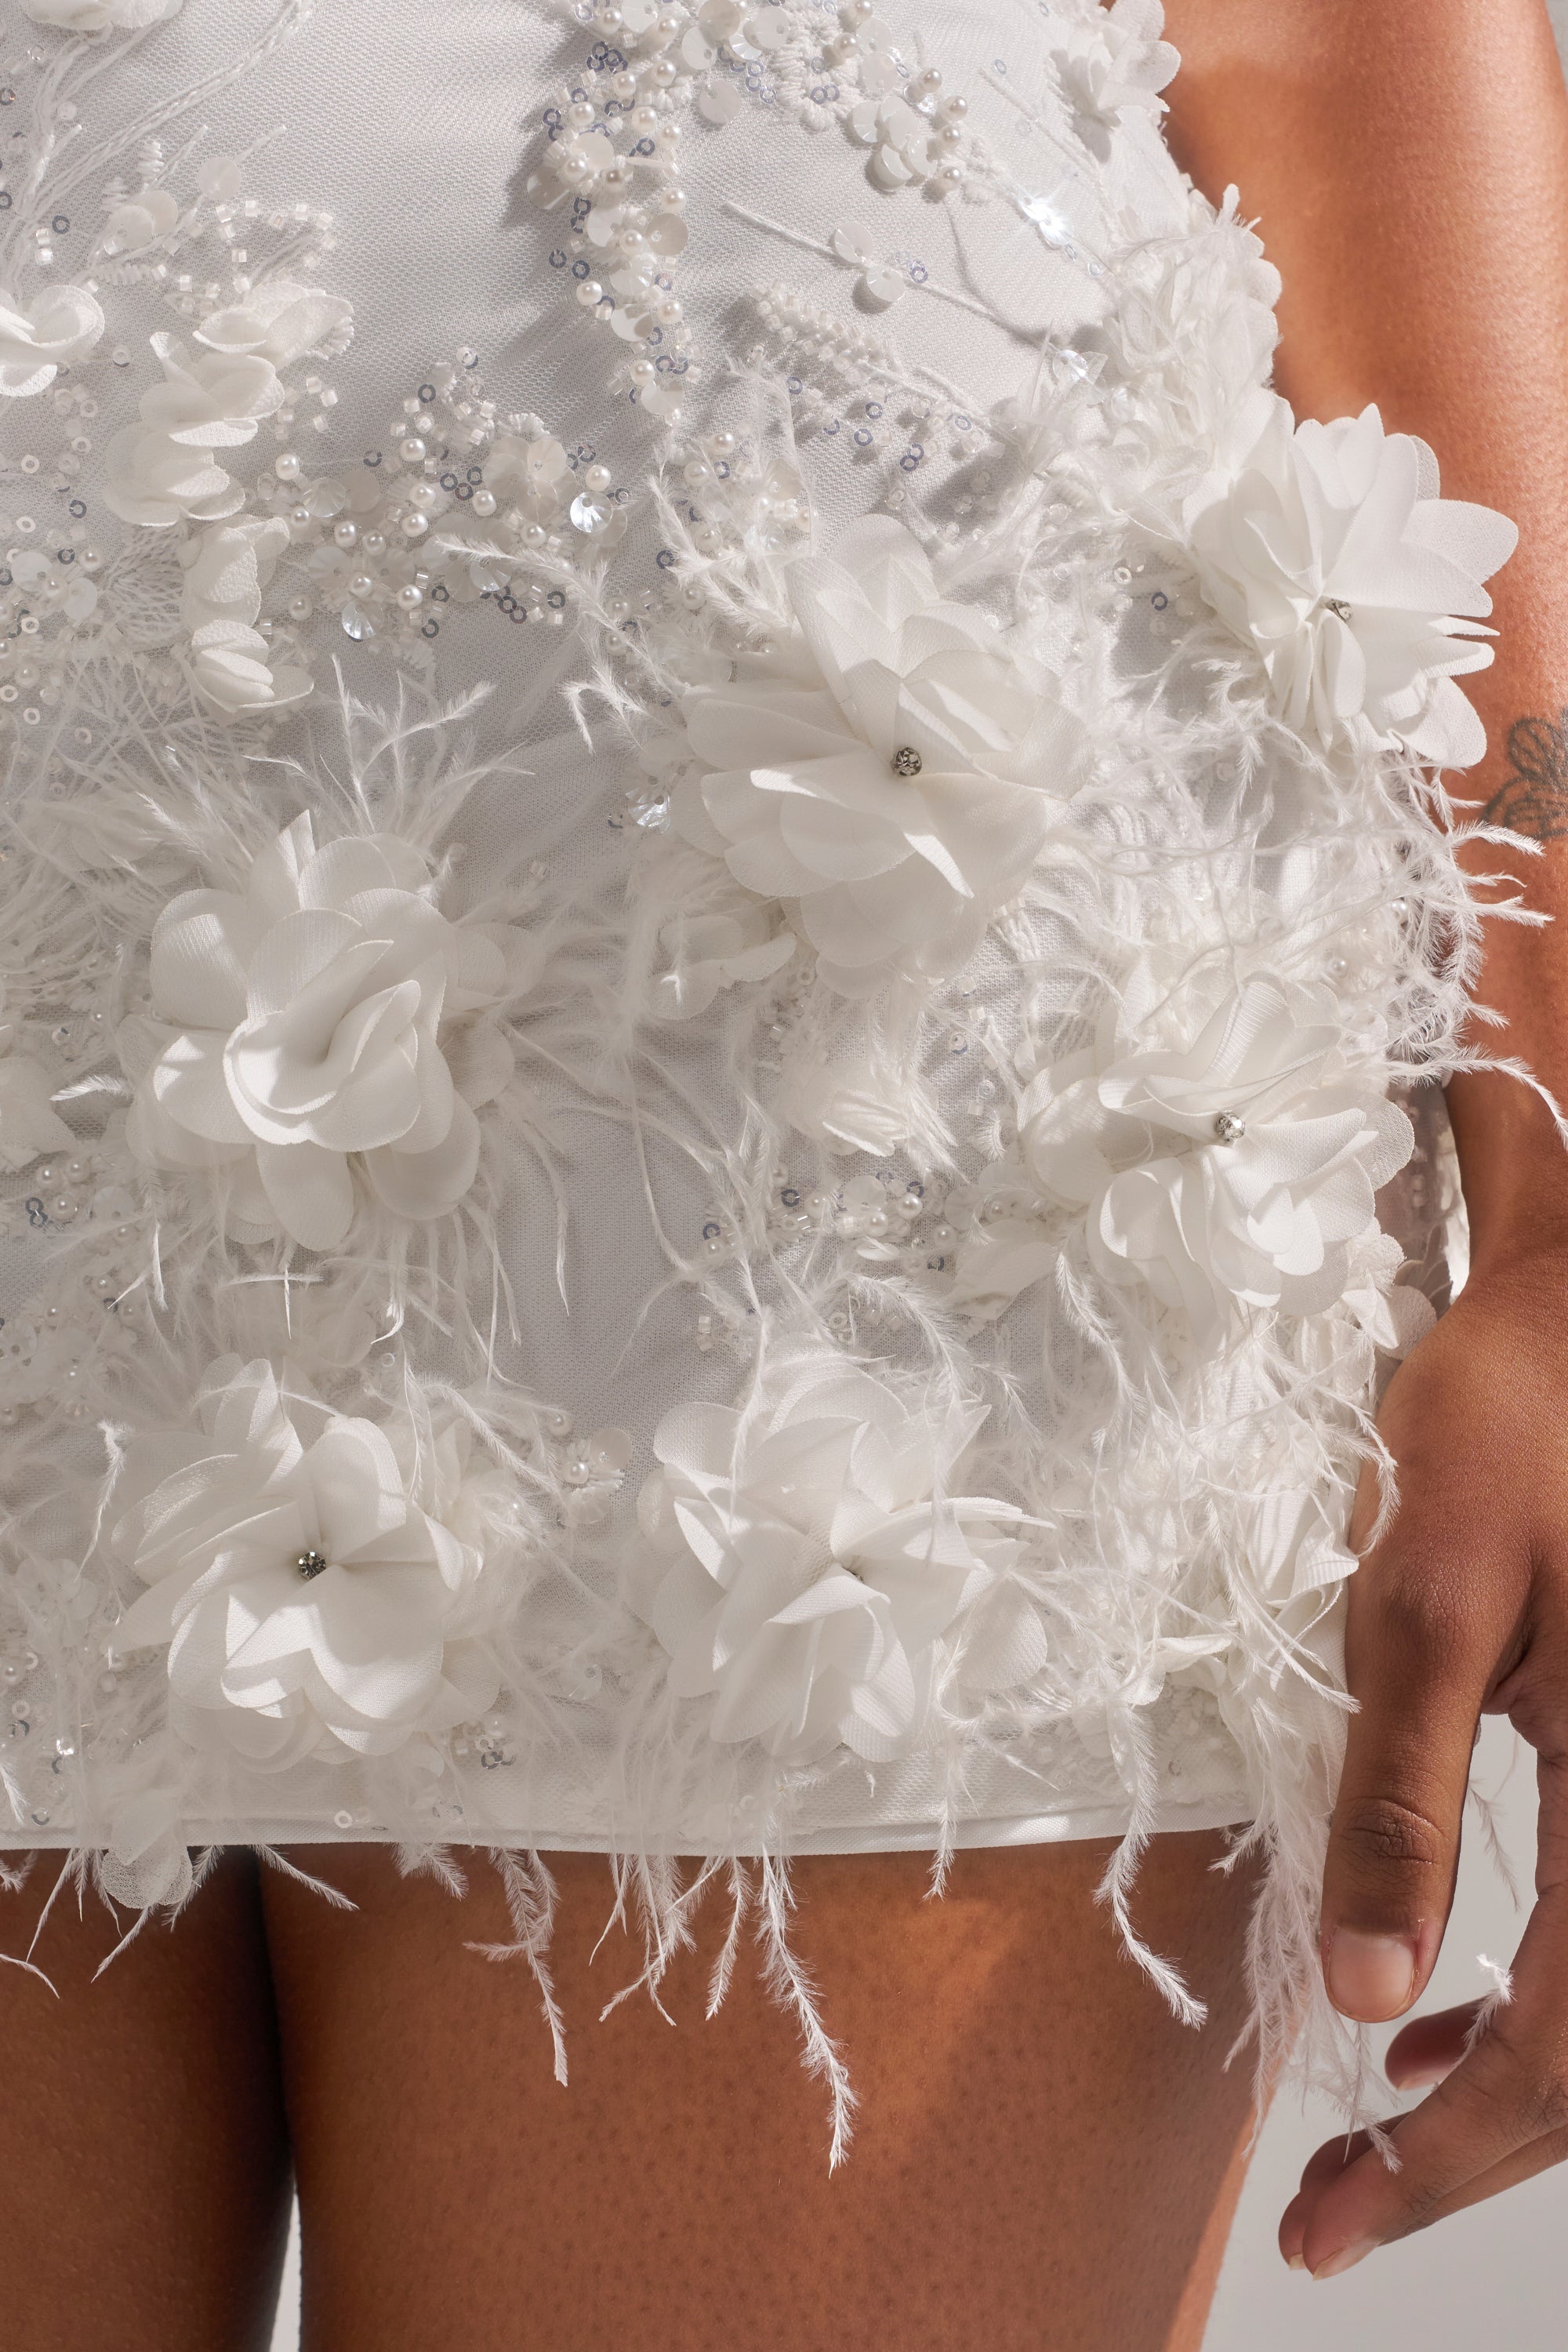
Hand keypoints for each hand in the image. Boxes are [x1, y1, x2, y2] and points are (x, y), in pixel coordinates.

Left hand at [1279, 1249, 1567, 2277]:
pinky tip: (1450, 2007)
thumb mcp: (1421, 1604)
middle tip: (1337, 2212)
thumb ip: (1400, 1799)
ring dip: (1509, 2087)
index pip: (1565, 2044)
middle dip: (1472, 2150)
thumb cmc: (1506, 1432)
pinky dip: (1538, 2000)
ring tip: (1390, 2127)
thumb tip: (1365, 1993)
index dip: (1451, 2153)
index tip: (1340, 2212)